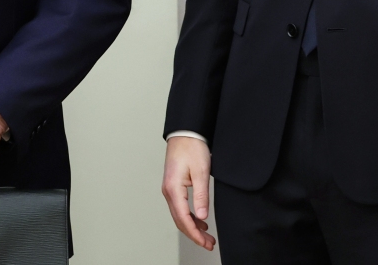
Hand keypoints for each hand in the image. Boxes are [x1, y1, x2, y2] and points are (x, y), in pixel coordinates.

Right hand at [162, 136, 215, 250]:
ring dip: (192, 227)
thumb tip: (202, 216)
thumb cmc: (192, 147)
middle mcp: (168, 192)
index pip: (184, 219)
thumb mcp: (201, 172)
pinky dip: (190, 217)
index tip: (205, 242)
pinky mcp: (173, 186)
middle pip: (180, 220)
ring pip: (180, 215)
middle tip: (208, 244)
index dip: (195, 234)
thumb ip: (202, 195)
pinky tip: (200, 220)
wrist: (185, 132)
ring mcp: (169, 189)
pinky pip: (180, 207)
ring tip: (206, 236)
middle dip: (194, 235)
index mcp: (173, 189)